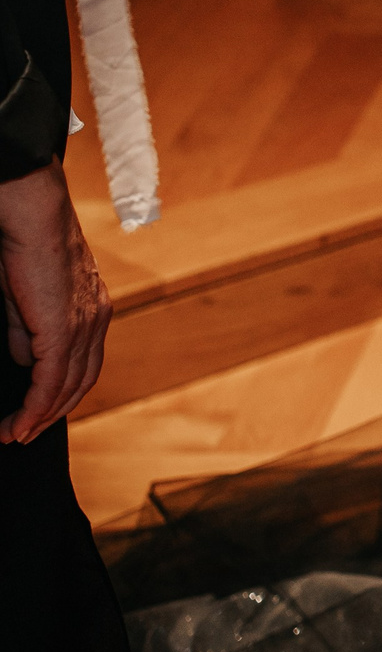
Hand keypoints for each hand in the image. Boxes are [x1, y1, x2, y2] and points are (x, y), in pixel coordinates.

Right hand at [0, 161, 110, 443]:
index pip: (82, 364)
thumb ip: (29, 329)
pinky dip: (36, 407)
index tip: (33, 415)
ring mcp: (84, 324)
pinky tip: (20, 424)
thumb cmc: (25, 246)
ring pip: (67, 386)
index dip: (59, 394)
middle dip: (51, 414)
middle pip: (80, 382)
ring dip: (40, 417)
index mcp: (93, 310)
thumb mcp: (25, 296)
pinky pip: (51, 379)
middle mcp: (97, 319)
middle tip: (21, 435)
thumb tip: (27, 359)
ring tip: (15, 435)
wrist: (32, 215)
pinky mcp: (64, 328)